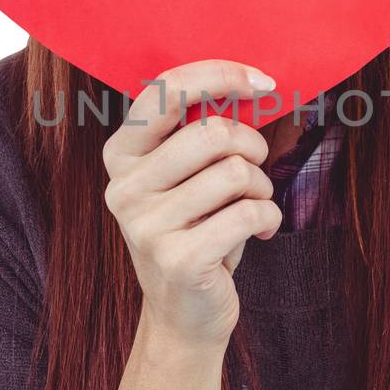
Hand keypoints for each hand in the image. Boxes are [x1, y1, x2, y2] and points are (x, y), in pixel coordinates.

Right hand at [102, 60, 282, 346]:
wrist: (183, 314)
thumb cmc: (195, 229)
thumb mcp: (183, 176)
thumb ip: (198, 132)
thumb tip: (250, 82)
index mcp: (121, 155)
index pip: (165, 92)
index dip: (220, 75)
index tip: (263, 82)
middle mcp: (124, 187)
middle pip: (212, 132)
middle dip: (252, 146)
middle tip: (256, 167)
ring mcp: (146, 226)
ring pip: (235, 172)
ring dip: (261, 187)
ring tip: (252, 206)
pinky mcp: (178, 260)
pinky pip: (249, 213)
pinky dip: (268, 217)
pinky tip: (260, 232)